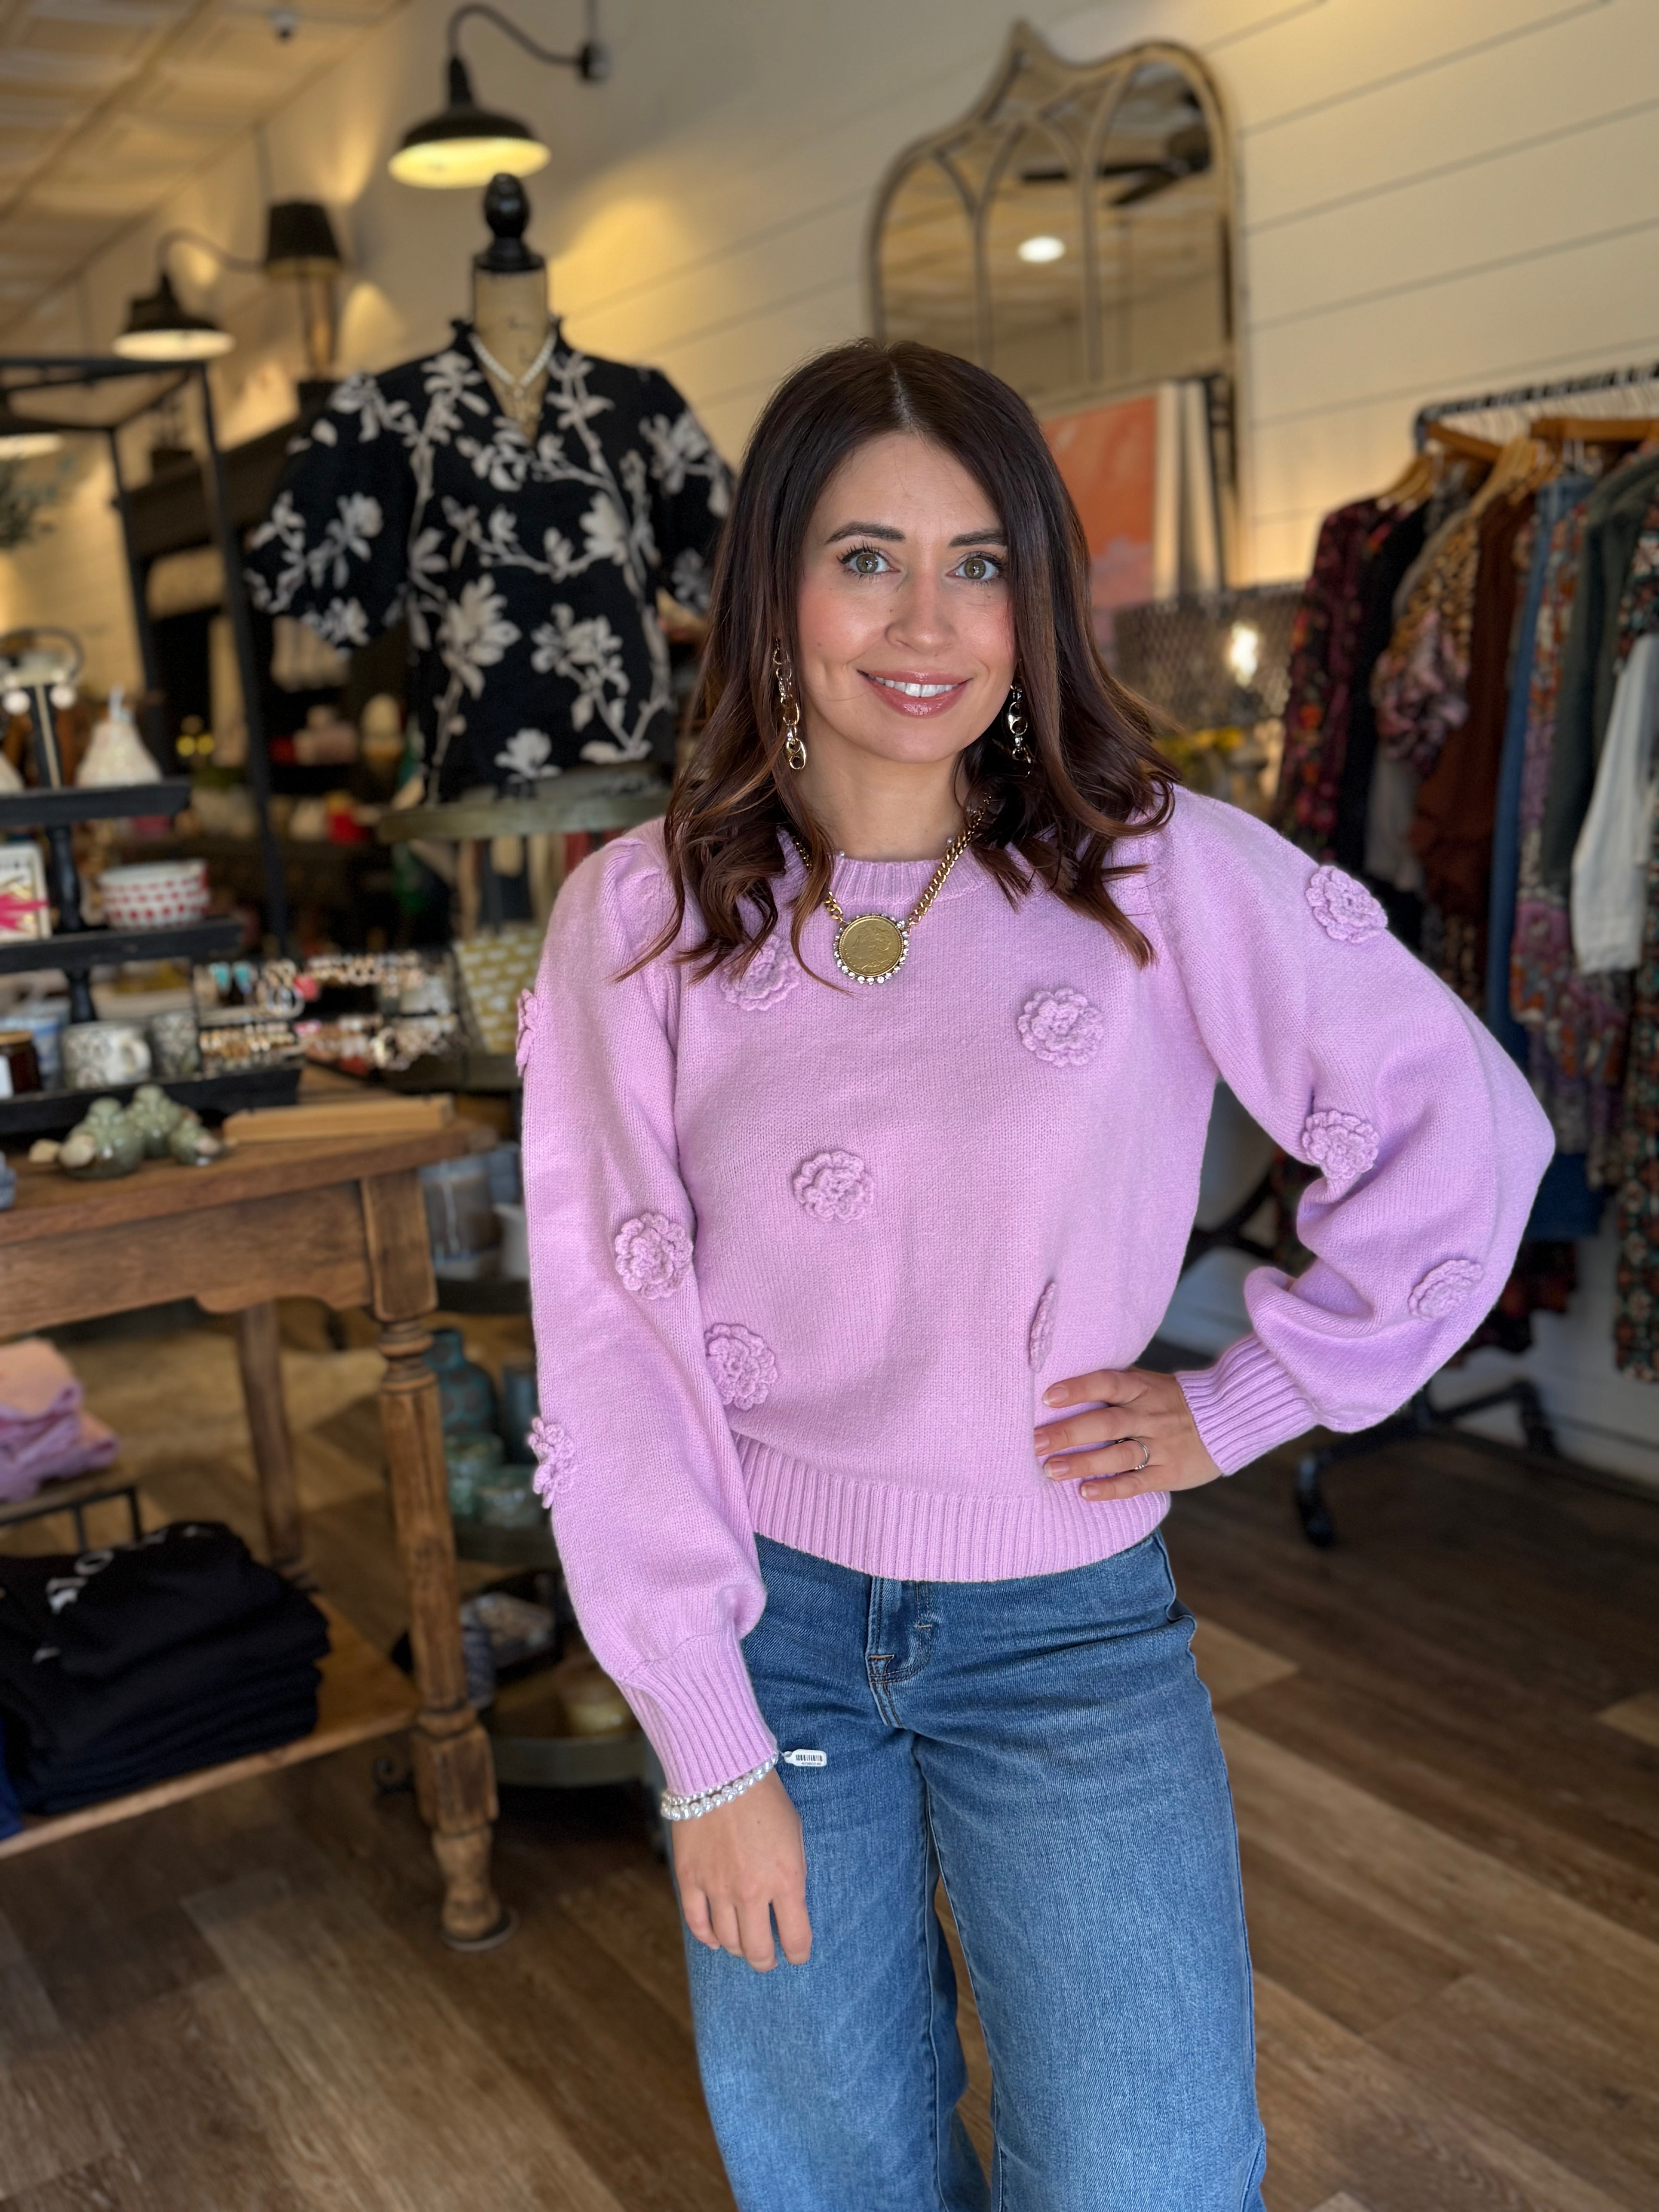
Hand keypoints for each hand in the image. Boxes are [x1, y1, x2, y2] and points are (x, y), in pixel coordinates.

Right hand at [672, 1768, 811, 1972]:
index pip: (795, 1939)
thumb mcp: (795, 1835)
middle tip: (768, 1958)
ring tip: (743, 1945)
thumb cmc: (765, 1799)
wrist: (723, 1770)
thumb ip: (791, 1875)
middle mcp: (752, 1891)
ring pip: (727, 1941)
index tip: (797, 1955)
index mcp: (786, 1879)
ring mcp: (717, 1887)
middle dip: (766, 1960)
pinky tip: (716, 1938)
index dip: (798, 1954)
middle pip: (757, 1950)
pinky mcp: (690, 1878)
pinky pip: (697, 1923)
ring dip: (738, 1948)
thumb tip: (788, 1905)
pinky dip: (708, 1936)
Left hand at [1034, 1365, 1222, 1501]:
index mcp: (1142, 1388)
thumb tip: (1062, 1386)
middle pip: (1106, 1422)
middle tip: (1033, 1442)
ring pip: (1118, 1454)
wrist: (1228, 1417)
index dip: (1078, 1389)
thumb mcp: (1148, 1383)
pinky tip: (1085, 1492)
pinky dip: (1111, 1488)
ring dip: (1083, 1462)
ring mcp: (1160, 1445)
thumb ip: (1115, 1387)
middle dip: (1067, 1432)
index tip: (1046, 1397)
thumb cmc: (1172, 1400)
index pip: (1107, 1384)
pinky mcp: (1169, 1471)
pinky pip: (1137, 1481)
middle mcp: (1149, 1415)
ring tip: (1050, 1470)